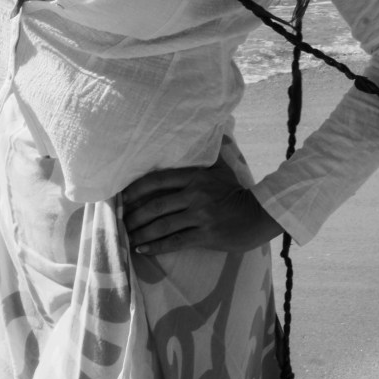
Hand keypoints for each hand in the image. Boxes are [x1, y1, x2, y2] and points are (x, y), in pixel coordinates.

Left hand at [121, 154, 281, 255]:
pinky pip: (175, 241)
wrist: (258, 215)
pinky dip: (156, 246)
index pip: (159, 180)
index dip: (137, 189)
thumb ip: (211, 150)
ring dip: (142, 233)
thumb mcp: (222, 167)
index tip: (122, 197)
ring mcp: (200, 216)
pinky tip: (142, 250)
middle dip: (135, 215)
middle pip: (156, 205)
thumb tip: (213, 128)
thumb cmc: (236, 191)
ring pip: (163, 225)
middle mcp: (195, 194)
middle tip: (121, 221)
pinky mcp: (206, 235)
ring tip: (128, 237)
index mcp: (195, 176)